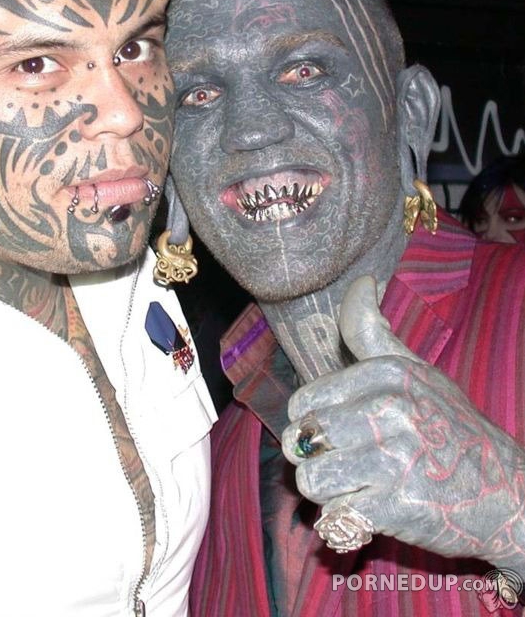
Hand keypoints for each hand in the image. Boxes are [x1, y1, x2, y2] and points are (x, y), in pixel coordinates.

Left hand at [281, 275, 524, 569]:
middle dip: (318, 460)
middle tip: (352, 466)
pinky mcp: (397, 505)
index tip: (340, 434)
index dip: (312, 425)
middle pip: (302, 441)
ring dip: (328, 493)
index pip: (302, 403)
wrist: (509, 494)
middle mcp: (389, 409)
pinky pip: (334, 515)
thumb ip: (373, 333)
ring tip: (360, 487)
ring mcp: (394, 457)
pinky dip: (346, 522)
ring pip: (310, 479)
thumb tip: (362, 283)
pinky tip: (374, 511)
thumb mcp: (415, 372)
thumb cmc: (449, 429)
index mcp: (385, 374)